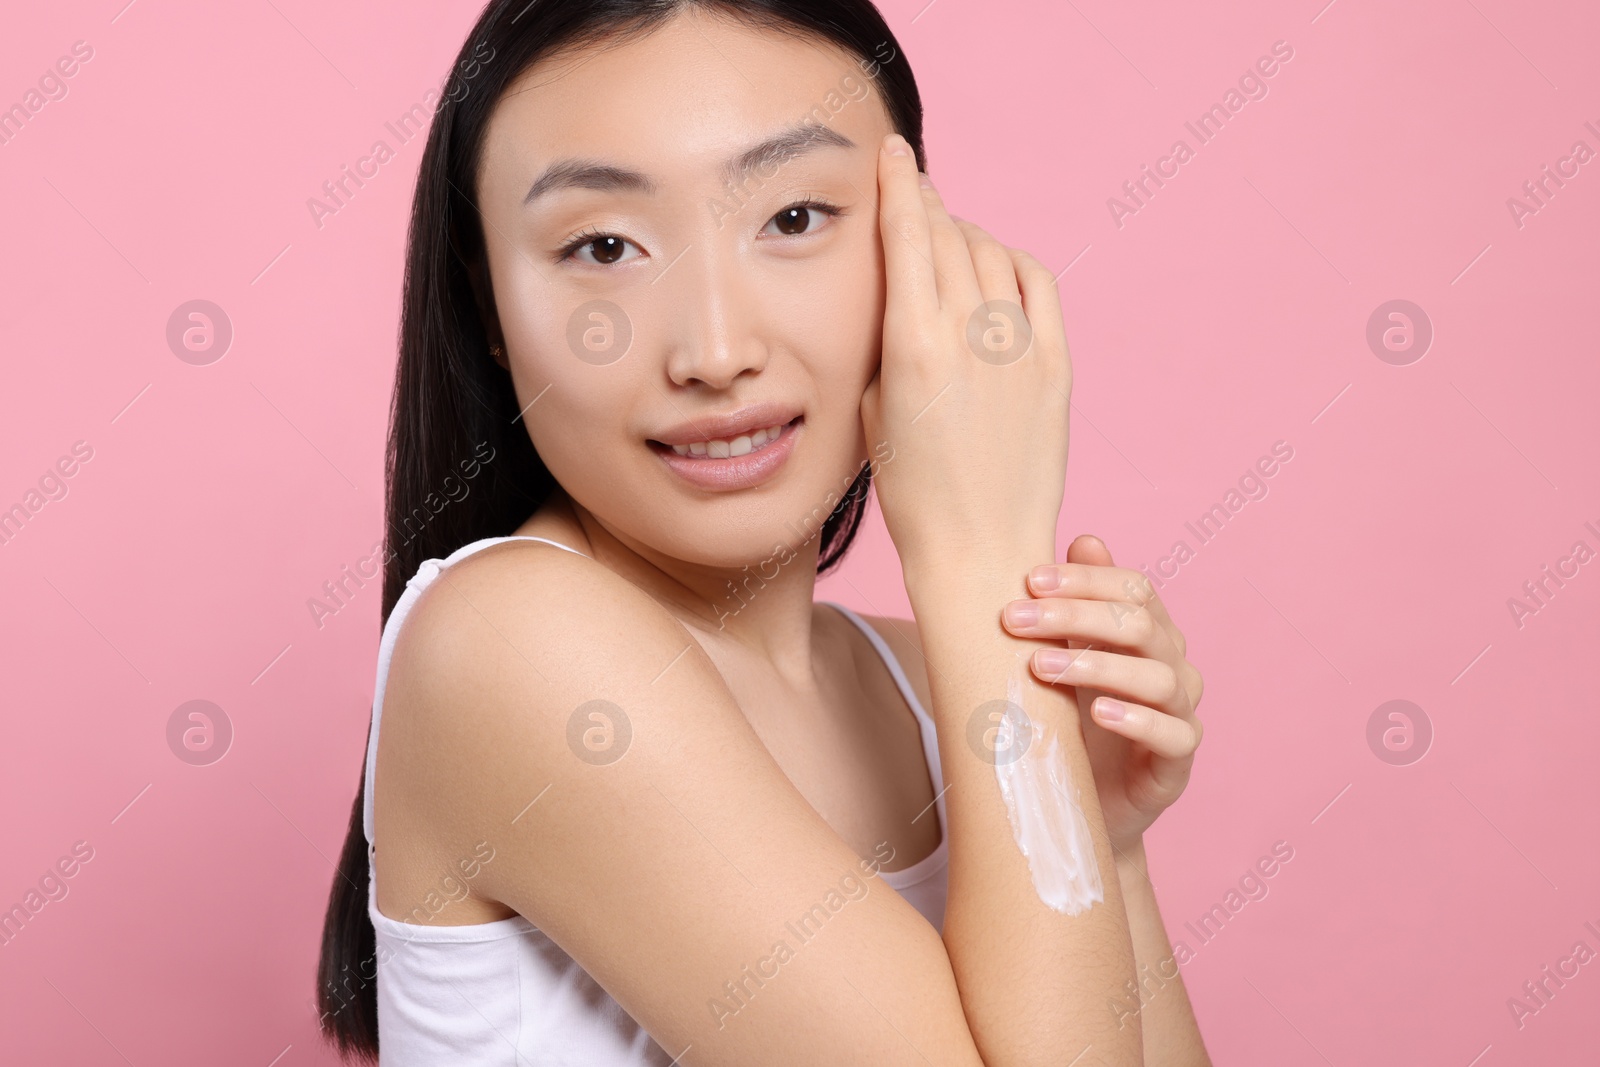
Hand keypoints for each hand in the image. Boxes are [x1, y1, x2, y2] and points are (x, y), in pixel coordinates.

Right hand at [861, 133, 1072, 570]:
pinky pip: (1038, 284)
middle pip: (950, 236)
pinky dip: (1013, 262)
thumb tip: (896, 285)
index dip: (900, 185)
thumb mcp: (873, 409)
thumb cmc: (913, 493)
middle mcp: (971, 336)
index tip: (893, 154)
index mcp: (913, 345)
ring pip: (993, 254)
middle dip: (929, 206)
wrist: (980, 550)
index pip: (909, 234)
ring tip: (950, 240)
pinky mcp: (1056, 367)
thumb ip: (885, 338)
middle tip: (916, 195)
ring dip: (967, 235)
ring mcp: (1020, 348)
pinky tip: (996, 267)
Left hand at [999, 535, 1203, 855]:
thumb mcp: (1064, 655)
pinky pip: (1172, 735)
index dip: (1085, 579)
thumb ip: (1074, 602)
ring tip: (1041, 666)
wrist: (1077, 803)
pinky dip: (1136, 720)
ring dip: (1095, 665)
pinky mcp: (1176, 764)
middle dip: (1074, 615)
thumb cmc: (1070, 719)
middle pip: (1139, 625)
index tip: (1027, 580)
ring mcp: (1180, 713)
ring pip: (1157, 677)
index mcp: (1149, 632)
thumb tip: (1084, 538)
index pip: (1134, 588)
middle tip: (1014, 620)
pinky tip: (1098, 713)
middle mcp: (1173, 665)